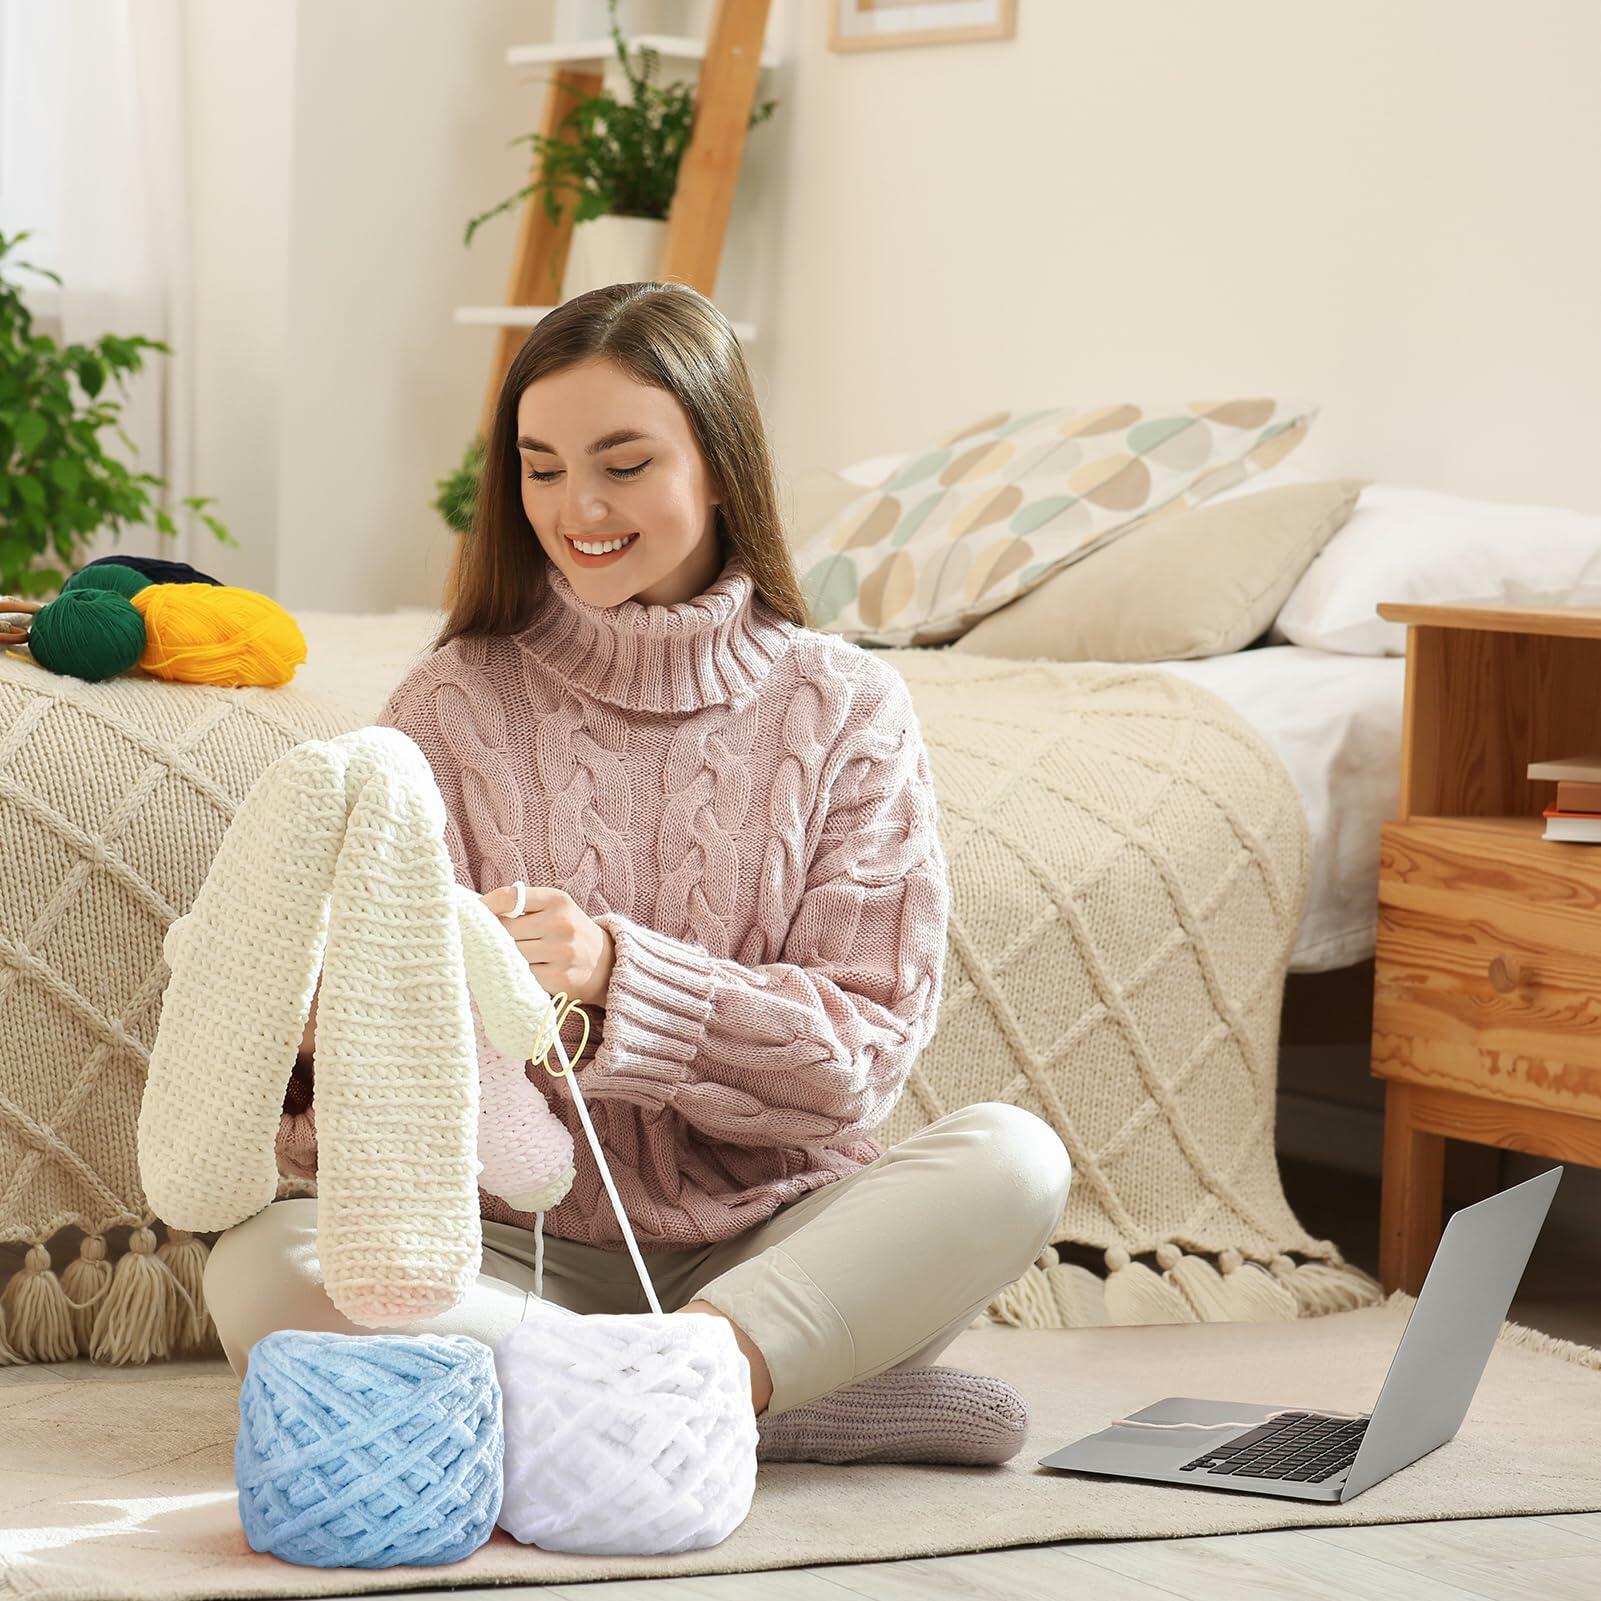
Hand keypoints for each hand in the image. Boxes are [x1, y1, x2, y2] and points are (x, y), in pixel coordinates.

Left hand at [480, 883, 614, 1008]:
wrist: (604, 963)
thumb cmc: (566, 931)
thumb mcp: (553, 907)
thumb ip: (520, 904)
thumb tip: (476, 909)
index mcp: (557, 900)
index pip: (510, 897)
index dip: (485, 906)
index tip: (472, 914)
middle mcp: (561, 924)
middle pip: (505, 929)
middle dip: (493, 936)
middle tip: (485, 940)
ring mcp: (562, 953)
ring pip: (512, 954)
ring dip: (504, 957)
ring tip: (507, 956)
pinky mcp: (560, 979)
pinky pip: (524, 975)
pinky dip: (519, 974)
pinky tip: (523, 972)